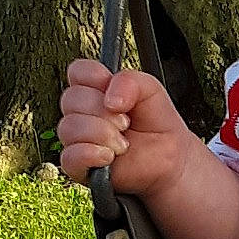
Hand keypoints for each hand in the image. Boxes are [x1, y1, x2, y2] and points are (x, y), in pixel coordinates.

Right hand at [58, 59, 193, 196]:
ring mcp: (77, 140)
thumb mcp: (152, 92)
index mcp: (96, 90)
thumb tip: (109, 99)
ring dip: (103, 134)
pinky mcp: (77, 166)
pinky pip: (69, 156)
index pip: (77, 71)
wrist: (169, 162)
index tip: (116, 94)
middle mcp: (81, 113)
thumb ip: (131, 81)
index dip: (94, 77)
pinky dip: (92, 154)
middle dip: (105, 112)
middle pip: (71, 98)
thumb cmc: (157, 127)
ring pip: (69, 127)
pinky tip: (110, 157)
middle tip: (126, 123)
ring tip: (123, 144)